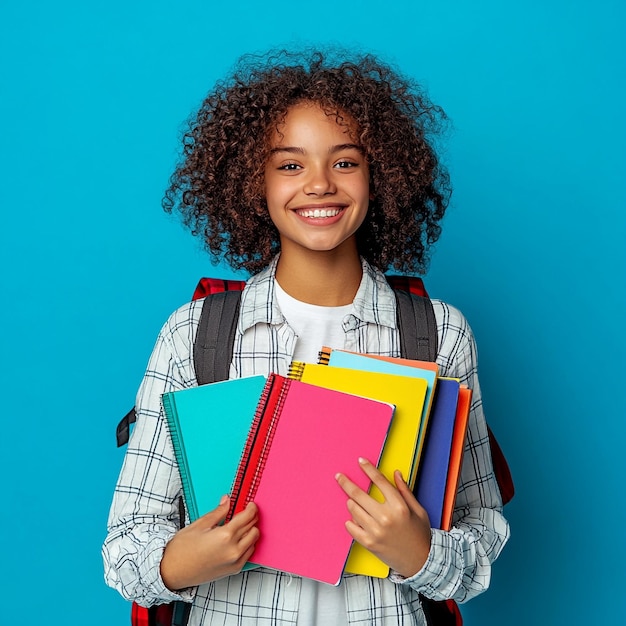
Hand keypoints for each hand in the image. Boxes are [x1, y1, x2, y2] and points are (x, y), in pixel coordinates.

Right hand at [160, 496, 258, 589]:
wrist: (172, 572)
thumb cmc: (181, 550)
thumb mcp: (199, 525)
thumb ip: (218, 512)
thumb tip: (227, 501)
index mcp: (225, 536)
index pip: (247, 517)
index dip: (251, 508)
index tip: (250, 505)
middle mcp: (233, 550)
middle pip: (253, 528)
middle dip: (252, 518)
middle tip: (246, 512)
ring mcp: (235, 562)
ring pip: (254, 541)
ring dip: (251, 531)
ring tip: (241, 526)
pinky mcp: (234, 570)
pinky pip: (249, 553)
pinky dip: (248, 544)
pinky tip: (238, 539)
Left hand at [336, 458, 431, 577]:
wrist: (421, 562)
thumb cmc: (420, 534)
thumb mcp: (418, 509)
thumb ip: (405, 491)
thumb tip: (396, 473)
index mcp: (399, 506)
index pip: (379, 481)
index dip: (368, 469)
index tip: (360, 461)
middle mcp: (386, 517)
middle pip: (359, 495)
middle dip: (346, 483)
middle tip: (339, 477)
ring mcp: (376, 531)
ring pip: (353, 510)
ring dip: (351, 502)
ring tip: (352, 501)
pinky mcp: (369, 543)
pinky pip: (351, 527)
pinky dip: (350, 521)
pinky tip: (353, 518)